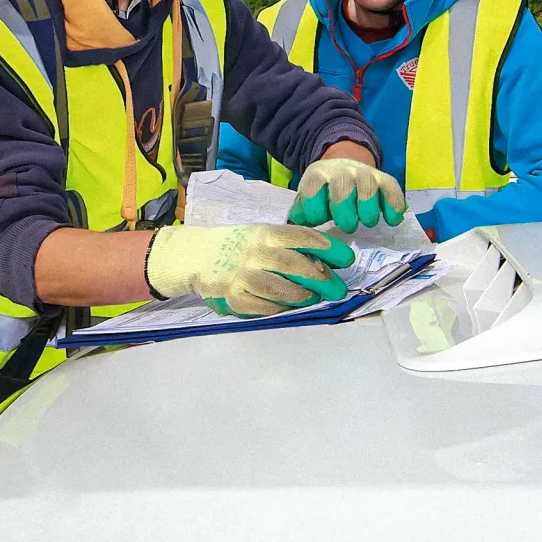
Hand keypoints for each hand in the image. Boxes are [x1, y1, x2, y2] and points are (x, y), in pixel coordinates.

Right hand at [146, 223, 355, 316]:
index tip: (347, 258)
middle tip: (337, 288)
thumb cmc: (237, 246)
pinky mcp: (232, 297)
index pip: (301, 236)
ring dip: (301, 296)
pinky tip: (288, 308)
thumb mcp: (260, 235)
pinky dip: (278, 309)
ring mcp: (241, 275)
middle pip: (294, 264)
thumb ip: (288, 243)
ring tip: (312, 298)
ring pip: (279, 289)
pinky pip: (261, 307)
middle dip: (321, 277)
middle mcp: (253, 252)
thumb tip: (327, 258)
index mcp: (264, 233)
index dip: (327, 247)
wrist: (194, 256)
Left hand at [289, 153, 407, 232]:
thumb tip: (295, 227)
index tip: (319, 221)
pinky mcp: (384, 178)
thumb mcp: (307, 200)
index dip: (315, 210)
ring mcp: (364, 173)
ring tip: (367, 222)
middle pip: (342, 189)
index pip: (312, 189)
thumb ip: (301, 214)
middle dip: (345, 214)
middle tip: (348, 226)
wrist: (343, 168)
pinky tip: (391, 220)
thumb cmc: (323, 193)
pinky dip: (394, 207)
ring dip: (368, 212)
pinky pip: (392, 189)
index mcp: (317, 175)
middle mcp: (341, 171)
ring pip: (368, 188)